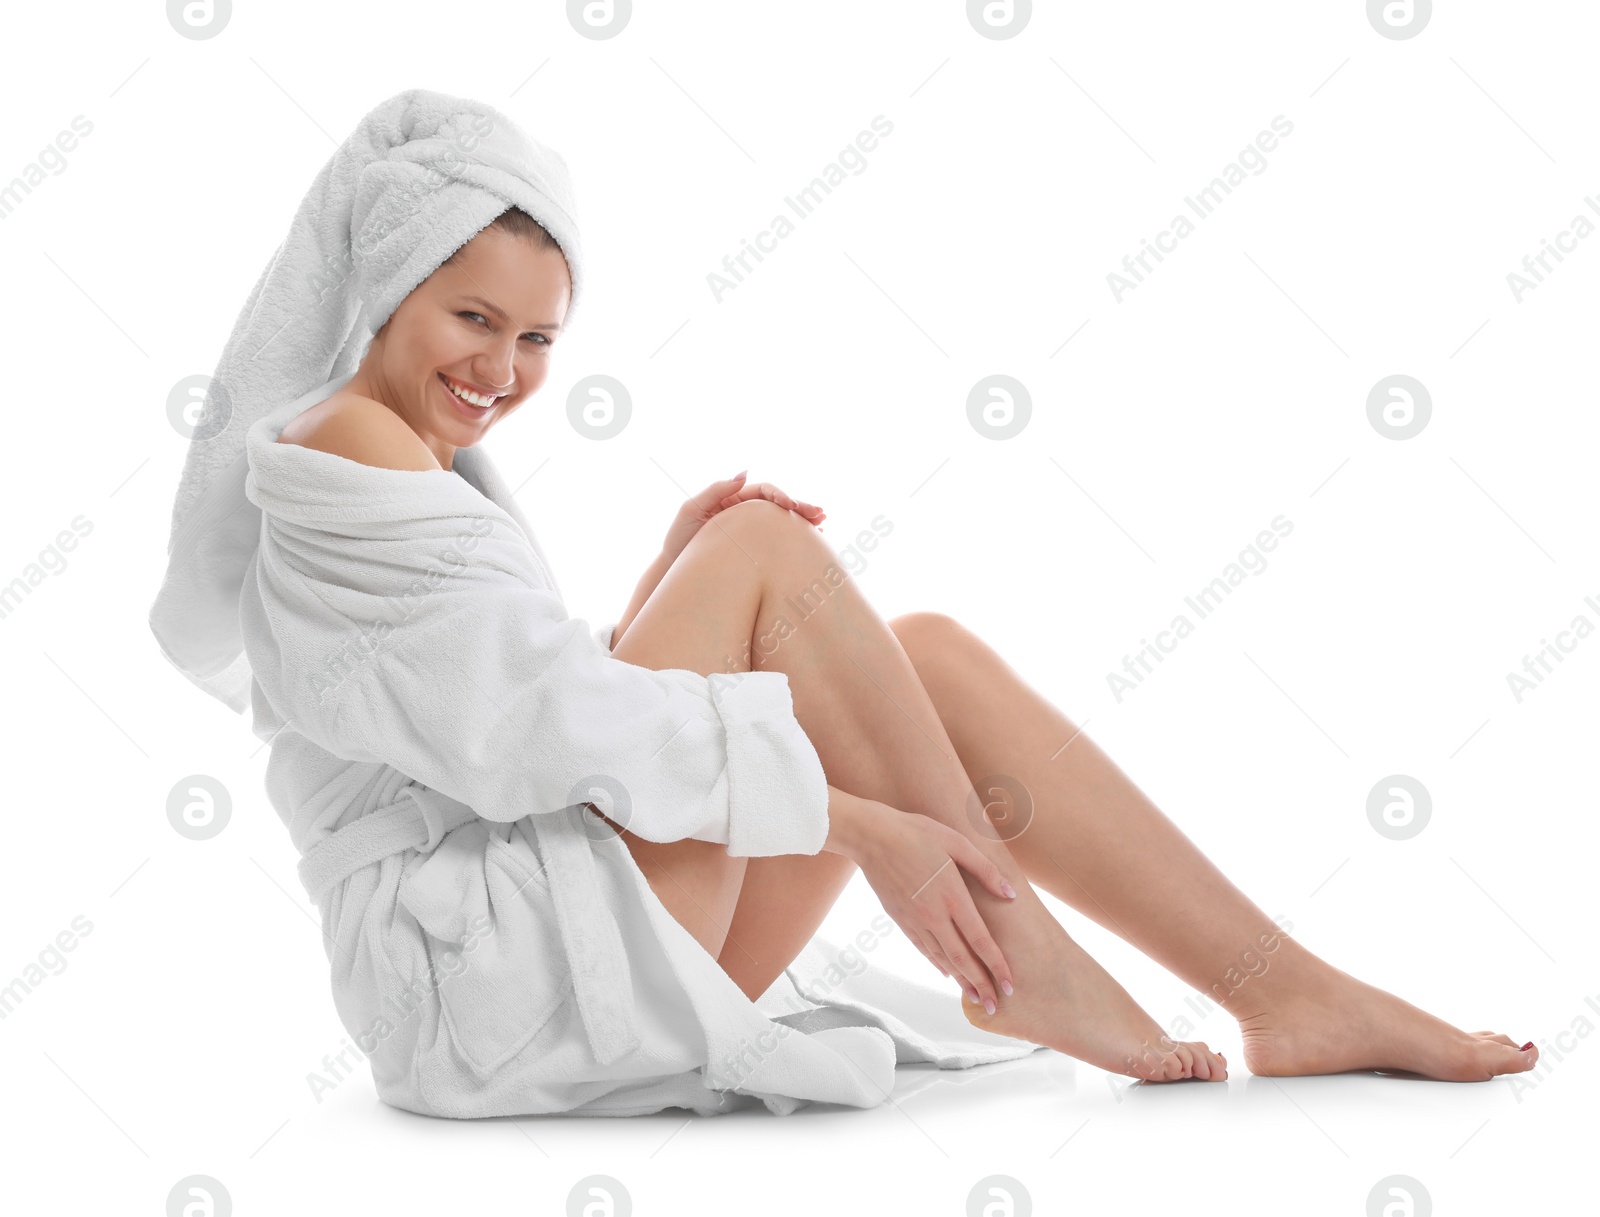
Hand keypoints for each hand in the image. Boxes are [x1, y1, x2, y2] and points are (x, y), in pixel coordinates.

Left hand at [660, 472, 825, 564]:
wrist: (677, 571)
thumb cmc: (680, 541)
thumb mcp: (691, 511)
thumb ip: (715, 490)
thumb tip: (745, 473)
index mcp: (734, 499)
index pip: (763, 492)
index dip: (780, 495)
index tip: (791, 506)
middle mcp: (746, 512)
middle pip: (779, 505)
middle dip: (801, 507)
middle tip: (820, 514)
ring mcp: (752, 531)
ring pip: (782, 522)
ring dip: (804, 522)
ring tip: (822, 525)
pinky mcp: (756, 549)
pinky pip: (779, 541)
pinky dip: (796, 539)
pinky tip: (814, 542)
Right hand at [845, 798, 1017, 1012]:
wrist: (872, 837)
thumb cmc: (916, 833)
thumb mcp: (957, 843)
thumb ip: (985, 870)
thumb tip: (1010, 894)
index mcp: (953, 896)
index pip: (980, 941)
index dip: (997, 966)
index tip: (1010, 986)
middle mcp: (934, 915)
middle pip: (962, 959)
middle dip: (981, 985)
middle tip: (994, 1007)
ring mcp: (915, 920)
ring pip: (942, 959)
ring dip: (961, 981)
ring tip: (975, 998)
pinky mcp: (900, 919)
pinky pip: (922, 948)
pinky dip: (937, 964)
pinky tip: (947, 973)